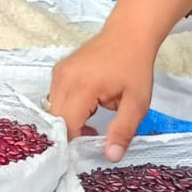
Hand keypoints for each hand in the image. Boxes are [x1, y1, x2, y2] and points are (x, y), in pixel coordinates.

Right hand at [48, 30, 154, 161]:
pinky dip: (67, 107)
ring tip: (92, 119)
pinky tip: (87, 106)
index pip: (67, 125)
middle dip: (72, 132)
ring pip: (53, 109)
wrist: (129, 34)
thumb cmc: (135, 68)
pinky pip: (55, 97)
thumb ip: (123, 130)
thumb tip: (110, 156)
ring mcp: (59, 72)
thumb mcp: (137, 103)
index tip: (93, 147)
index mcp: (82, 86)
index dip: (77, 142)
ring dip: (69, 120)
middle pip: (56, 119)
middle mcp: (64, 78)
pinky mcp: (59, 70)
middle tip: (94, 135)